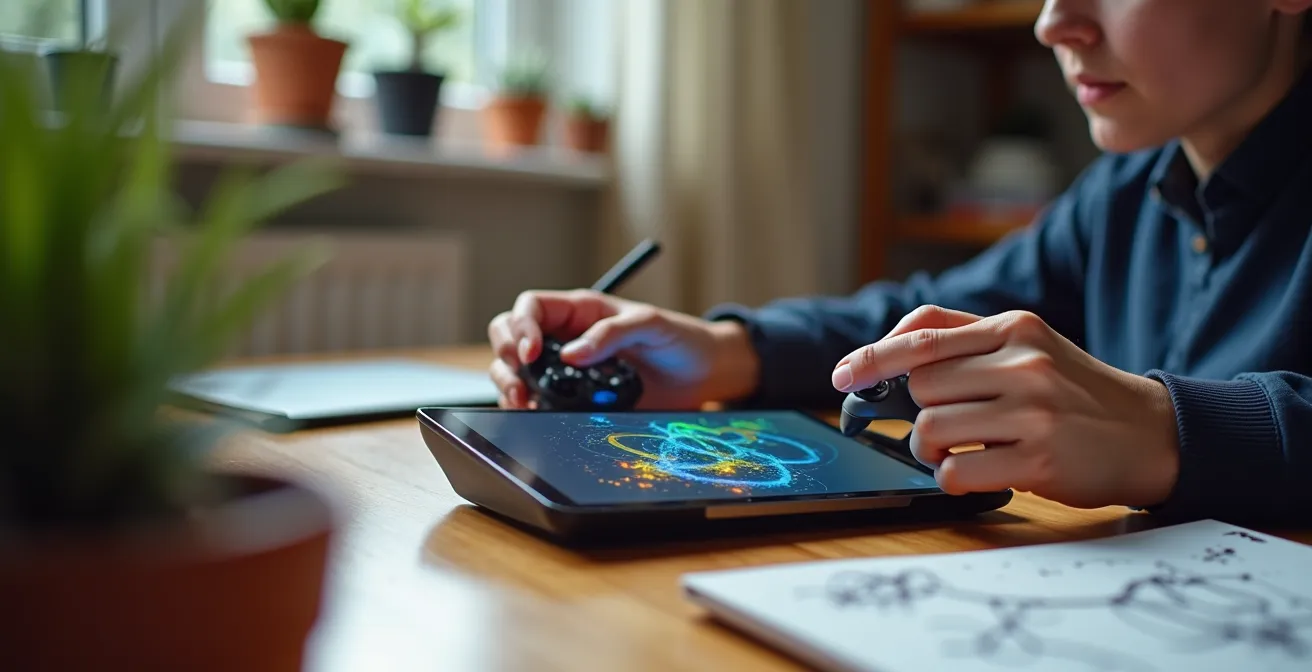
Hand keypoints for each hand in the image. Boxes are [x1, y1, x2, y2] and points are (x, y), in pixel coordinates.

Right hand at [487, 289, 759, 409]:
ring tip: (523, 402)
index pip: (531, 307)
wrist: (702, 375)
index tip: (531, 352)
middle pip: (510, 336)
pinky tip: (535, 416)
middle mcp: (565, 338)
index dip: (521, 326)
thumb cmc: (679, 339)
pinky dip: (527, 408)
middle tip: (520, 380)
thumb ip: (612, 333)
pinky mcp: (573, 399)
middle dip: (505, 355)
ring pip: (516, 370)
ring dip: (509, 385)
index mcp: (579, 312)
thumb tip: (571, 354)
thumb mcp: (650, 324)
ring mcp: (565, 370)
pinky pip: (537, 401)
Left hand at [831, 306, 1180, 509]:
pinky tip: (977, 471)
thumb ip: (964, 338)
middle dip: (919, 413)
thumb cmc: (1074, 391)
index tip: (842, 378)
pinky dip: (952, 477)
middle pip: (921, 389)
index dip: (872, 358)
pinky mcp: (1038, 459)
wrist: (1151, 432)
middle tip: (944, 426)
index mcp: (1013, 328)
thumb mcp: (1029, 344)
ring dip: (931, 449)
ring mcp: (1031, 412)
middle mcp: (1022, 363)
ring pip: (930, 430)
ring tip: (962, 450)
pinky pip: (955, 471)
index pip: (924, 337)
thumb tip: (888, 349)